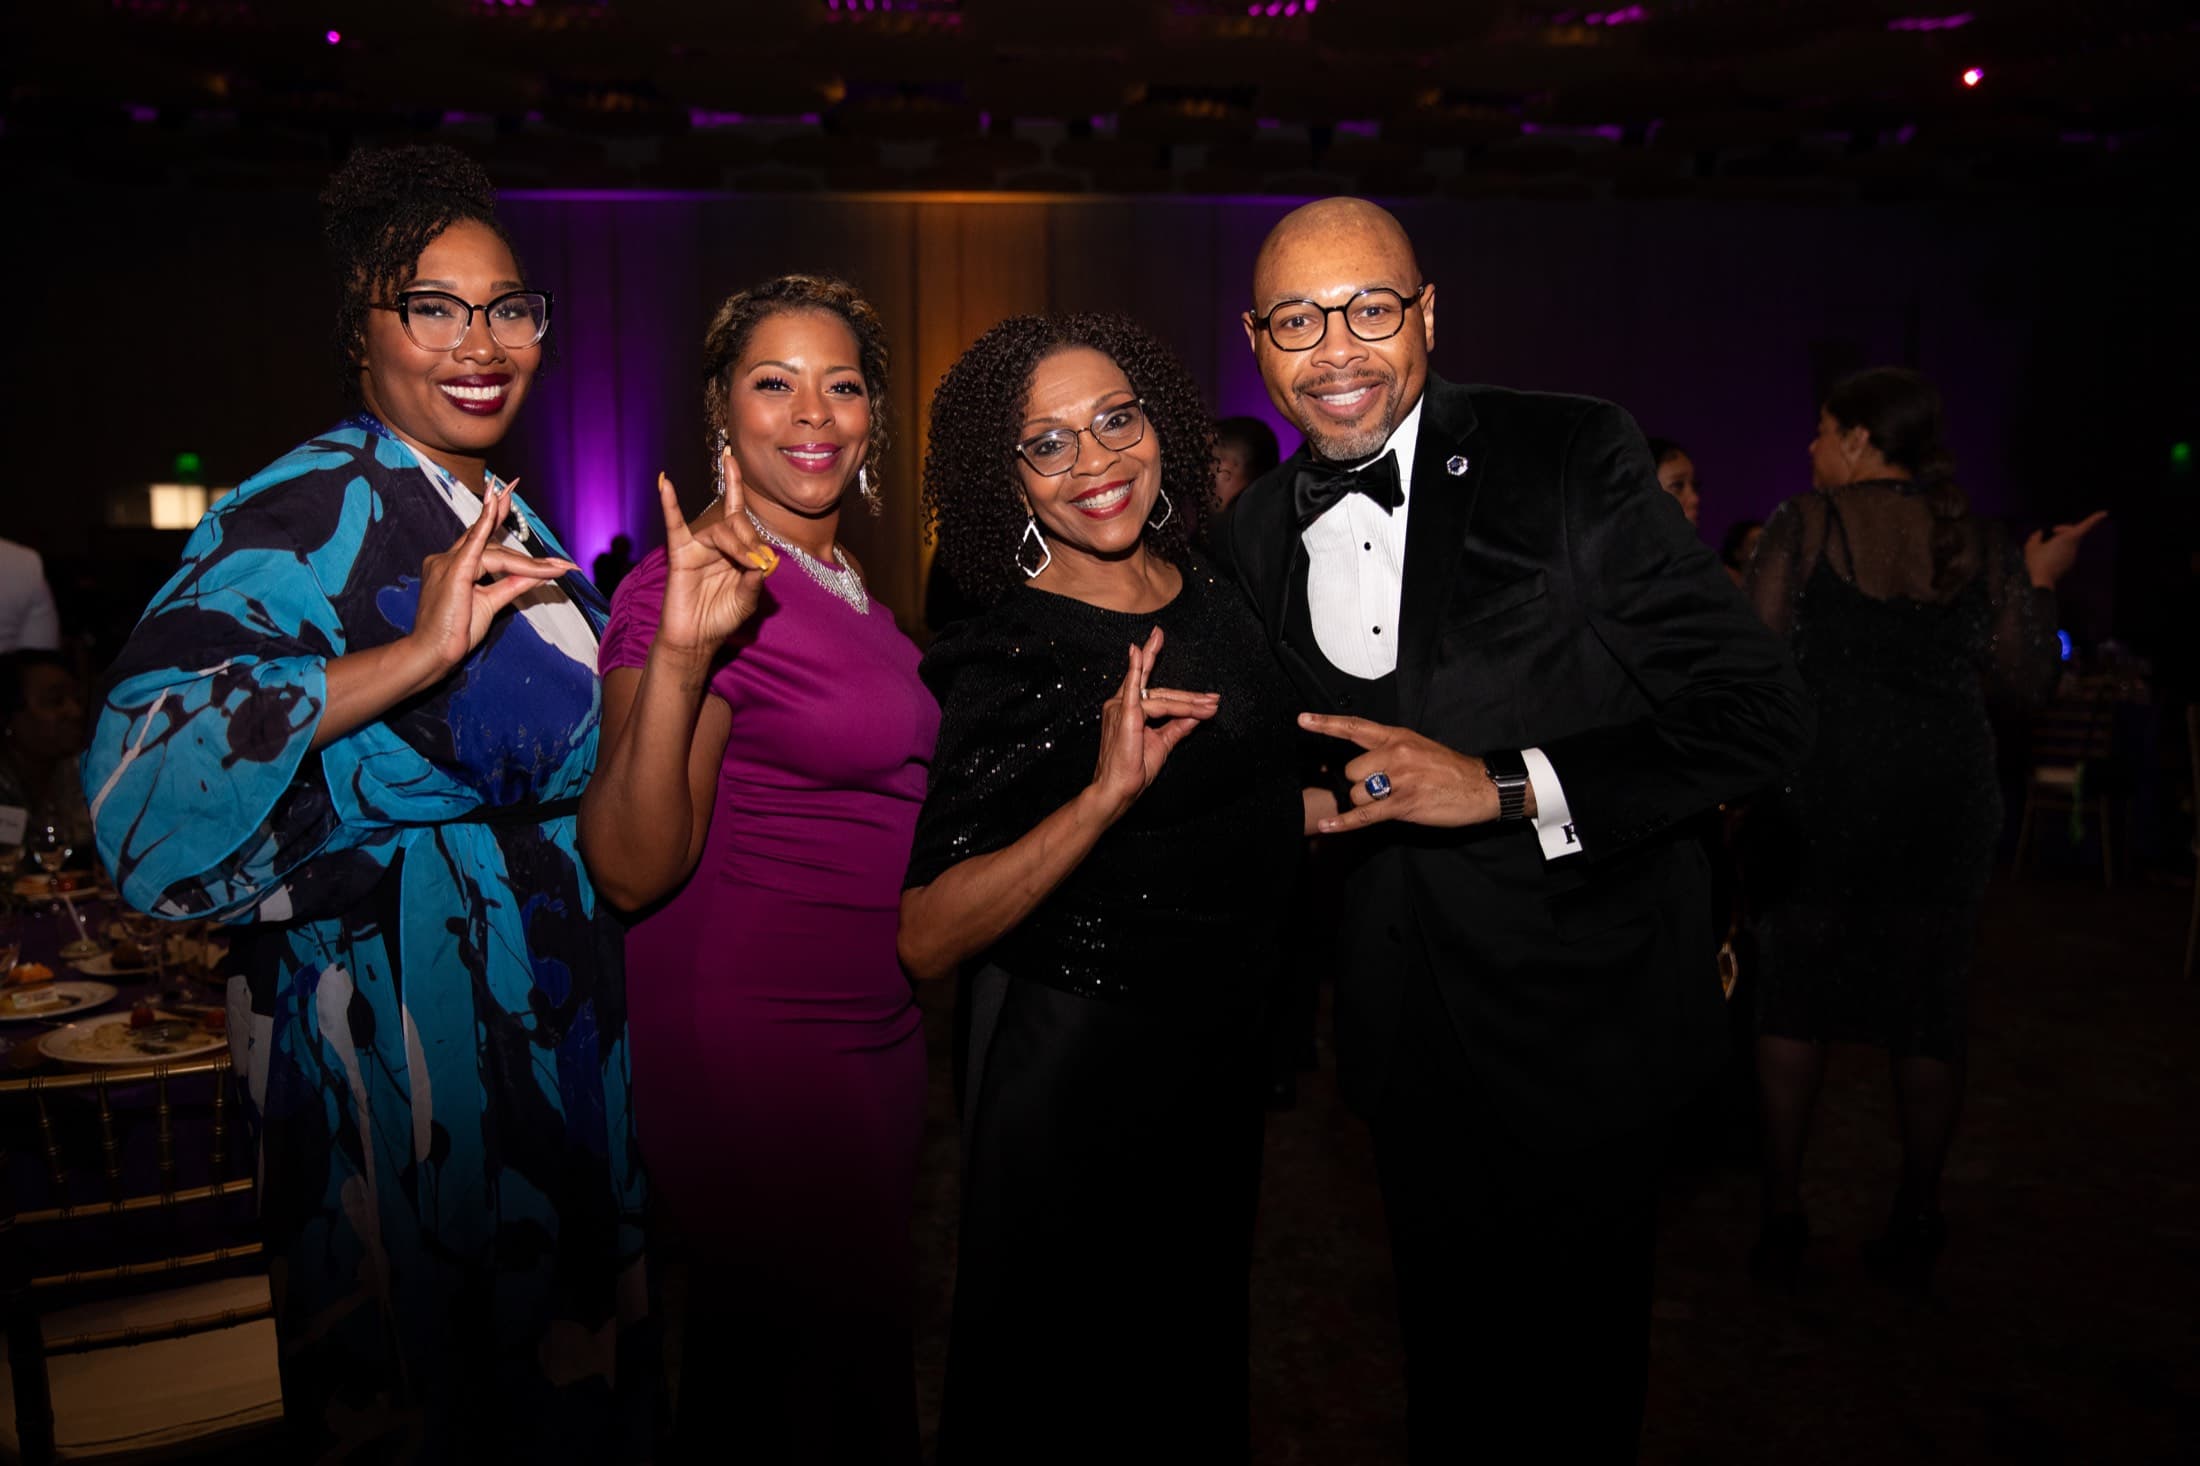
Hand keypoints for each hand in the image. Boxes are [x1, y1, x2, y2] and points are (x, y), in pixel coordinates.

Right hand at [404, 480, 576, 685]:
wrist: (434, 652)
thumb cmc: (456, 631)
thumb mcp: (490, 603)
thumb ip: (512, 584)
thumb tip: (538, 573)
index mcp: (453, 565)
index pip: (480, 536)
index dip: (494, 513)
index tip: (505, 490)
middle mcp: (446, 558)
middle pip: (493, 545)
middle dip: (521, 545)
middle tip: (555, 551)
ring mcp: (447, 563)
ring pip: (496, 554)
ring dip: (529, 563)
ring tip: (561, 568)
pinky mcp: (453, 571)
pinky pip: (475, 545)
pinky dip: (486, 524)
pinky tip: (496, 505)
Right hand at [654, 451, 778, 661]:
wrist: (696, 639)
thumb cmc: (721, 619)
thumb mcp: (747, 600)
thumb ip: (755, 580)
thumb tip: (764, 561)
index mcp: (735, 550)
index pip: (741, 517)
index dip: (742, 502)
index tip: (740, 482)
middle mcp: (717, 544)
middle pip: (736, 523)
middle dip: (751, 539)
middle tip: (758, 562)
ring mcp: (697, 547)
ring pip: (719, 531)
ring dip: (737, 544)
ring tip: (746, 562)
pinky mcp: (680, 554)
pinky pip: (674, 524)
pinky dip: (669, 503)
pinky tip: (664, 482)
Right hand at [1088, 626, 1218, 818]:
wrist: (1119, 788)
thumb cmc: (1134, 768)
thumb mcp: (1163, 742)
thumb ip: (1178, 726)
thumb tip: (1196, 715)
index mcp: (1128, 709)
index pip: (1157, 690)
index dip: (1181, 689)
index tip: (1203, 692)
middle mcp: (1121, 703)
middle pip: (1163, 692)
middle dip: (1191, 697)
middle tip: (1214, 699)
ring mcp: (1120, 707)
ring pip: (1163, 698)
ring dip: (1189, 702)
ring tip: (1210, 705)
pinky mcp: (1123, 713)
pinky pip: (1134, 688)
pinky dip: (1136, 668)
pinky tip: (1139, 651)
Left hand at [1298, 712, 1508, 833]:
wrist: (1480, 786)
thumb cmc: (1448, 769)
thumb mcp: (1417, 747)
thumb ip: (1388, 750)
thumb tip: (1361, 764)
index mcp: (1397, 737)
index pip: (1354, 727)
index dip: (1325, 724)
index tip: (1302, 720)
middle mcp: (1395, 755)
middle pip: (1350, 771)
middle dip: (1358, 783)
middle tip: (1381, 788)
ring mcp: (1398, 780)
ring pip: (1357, 793)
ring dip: (1366, 802)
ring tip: (1391, 801)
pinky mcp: (1403, 805)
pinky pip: (1364, 815)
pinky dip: (1343, 822)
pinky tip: (1327, 825)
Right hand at [2023, 510, 2106, 588]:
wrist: (2041, 582)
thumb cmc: (2037, 561)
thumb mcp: (2031, 546)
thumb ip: (2036, 537)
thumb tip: (2039, 533)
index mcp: (2068, 538)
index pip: (2085, 526)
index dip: (2095, 518)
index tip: (2105, 513)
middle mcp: (2073, 547)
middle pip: (2074, 532)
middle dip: (2065, 529)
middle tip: (2053, 531)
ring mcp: (2072, 556)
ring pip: (2070, 543)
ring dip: (2060, 540)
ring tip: (2046, 546)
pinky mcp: (2069, 563)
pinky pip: (2066, 552)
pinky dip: (2059, 550)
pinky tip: (2047, 556)